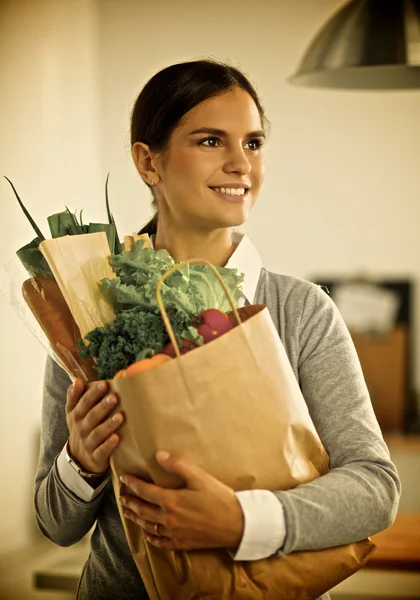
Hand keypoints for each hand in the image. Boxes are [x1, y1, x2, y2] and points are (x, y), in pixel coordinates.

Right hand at [66, 379, 124, 473]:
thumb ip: (75, 397)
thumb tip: (77, 380)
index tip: (104, 384)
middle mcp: (81, 429)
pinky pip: (102, 451)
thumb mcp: (74, 413)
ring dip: (109, 425)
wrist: (79, 459)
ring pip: (97, 433)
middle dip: (102, 407)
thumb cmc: (81, 428)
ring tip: (121, 416)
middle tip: (114, 397)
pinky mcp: (96, 457)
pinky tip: (117, 437)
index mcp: (76, 416)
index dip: (92, 394)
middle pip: (91, 417)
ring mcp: (88, 444)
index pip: (83, 403)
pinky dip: (109, 445)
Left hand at [119, 452, 243, 551]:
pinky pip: (160, 542)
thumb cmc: (220, 498)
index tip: (124, 478)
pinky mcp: (182, 544)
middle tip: (122, 497)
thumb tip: (159, 455)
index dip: (133, 484)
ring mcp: (174, 533)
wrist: (237, 525)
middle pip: (143, 510)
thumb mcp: (200, 477)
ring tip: (128, 513)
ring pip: (148, 526)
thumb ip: (179, 465)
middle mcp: (168, 519)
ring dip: (136, 518)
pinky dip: (151, 537)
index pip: (145, 491)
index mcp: (171, 501)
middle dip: (130, 502)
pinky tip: (147, 534)